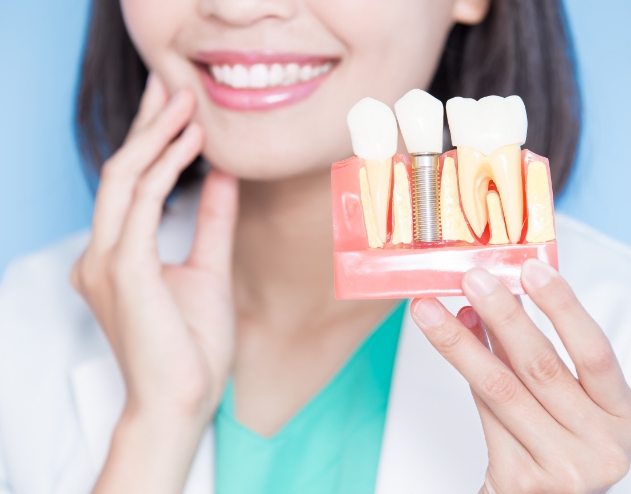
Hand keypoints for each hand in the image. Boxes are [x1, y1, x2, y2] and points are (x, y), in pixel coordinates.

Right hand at [71, 74, 238, 492]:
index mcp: (117, 255)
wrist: (183, 401)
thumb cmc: (191, 345)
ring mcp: (107, 260)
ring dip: (156, 135)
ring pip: (124, 178)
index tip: (177, 109)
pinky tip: (192, 143)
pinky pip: (141, 202)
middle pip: (120, 170)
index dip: (150, 141)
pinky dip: (165, 167)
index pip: (129, 184)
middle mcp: (101, 253)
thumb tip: (222, 176)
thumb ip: (211, 221)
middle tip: (173, 85)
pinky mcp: (124, 269)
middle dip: (147, 124)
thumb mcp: (208, 268)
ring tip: (186, 102)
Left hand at [411, 259, 630, 493]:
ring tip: (430, 309)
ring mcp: (563, 466)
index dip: (563, 306)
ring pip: (500, 387)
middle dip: (501, 314)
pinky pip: (484, 412)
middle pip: (540, 365)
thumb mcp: (562, 398)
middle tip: (471, 279)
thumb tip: (485, 302)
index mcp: (621, 415)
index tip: (531, 268)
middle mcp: (601, 443)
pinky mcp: (522, 479)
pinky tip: (448, 340)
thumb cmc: (557, 442)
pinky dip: (465, 373)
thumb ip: (529, 352)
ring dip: (460, 341)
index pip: (595, 352)